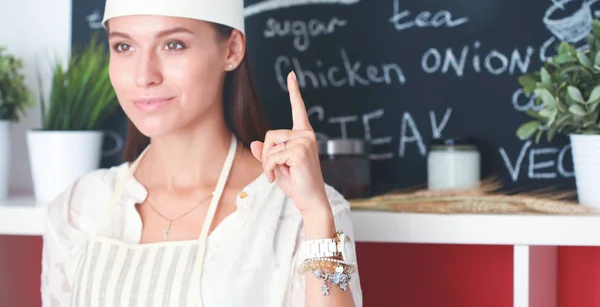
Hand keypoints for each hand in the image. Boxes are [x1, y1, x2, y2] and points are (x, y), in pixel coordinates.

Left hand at [250, 71, 328, 213]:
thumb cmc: (296, 184)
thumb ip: (266, 154)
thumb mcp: (277, 167)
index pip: (298, 109)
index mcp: (304, 134)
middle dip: (267, 155)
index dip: (294, 92)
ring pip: (269, 146)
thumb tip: (255, 144)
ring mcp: (305, 141)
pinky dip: (268, 169)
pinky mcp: (300, 151)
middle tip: (275, 171)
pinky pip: (271, 156)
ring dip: (267, 164)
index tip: (292, 75)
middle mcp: (306, 134)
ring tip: (277, 175)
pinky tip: (276, 177)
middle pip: (270, 134)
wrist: (310, 201)